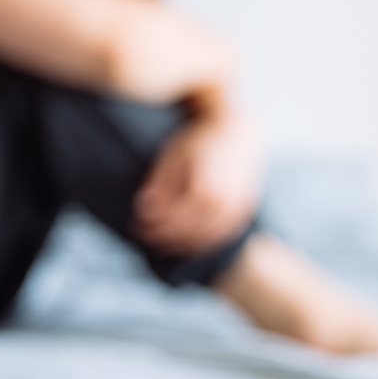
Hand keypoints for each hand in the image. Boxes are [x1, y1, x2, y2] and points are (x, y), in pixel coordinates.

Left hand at [133, 105, 262, 254]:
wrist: (236, 132)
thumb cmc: (198, 142)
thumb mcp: (172, 157)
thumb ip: (158, 186)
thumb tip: (143, 211)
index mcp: (204, 188)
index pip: (171, 219)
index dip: (151, 226)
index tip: (135, 226)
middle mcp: (224, 202)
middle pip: (185, 232)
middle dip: (160, 237)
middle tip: (141, 235)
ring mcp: (236, 210)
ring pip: (202, 240)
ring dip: (177, 245)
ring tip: (157, 243)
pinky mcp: (242, 213)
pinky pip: (218, 237)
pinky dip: (198, 244)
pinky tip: (181, 243)